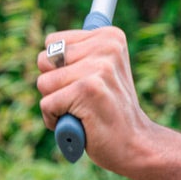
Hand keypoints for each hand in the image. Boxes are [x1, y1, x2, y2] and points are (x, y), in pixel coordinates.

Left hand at [37, 27, 153, 176]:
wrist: (136, 144)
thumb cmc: (110, 107)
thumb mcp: (102, 69)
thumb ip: (78, 52)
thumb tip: (50, 42)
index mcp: (109, 36)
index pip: (52, 41)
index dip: (58, 67)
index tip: (82, 81)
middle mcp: (106, 46)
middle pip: (44, 60)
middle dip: (53, 84)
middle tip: (79, 98)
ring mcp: (98, 67)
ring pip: (44, 83)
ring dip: (54, 103)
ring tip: (80, 111)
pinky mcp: (87, 90)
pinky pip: (47, 103)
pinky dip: (54, 119)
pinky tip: (76, 124)